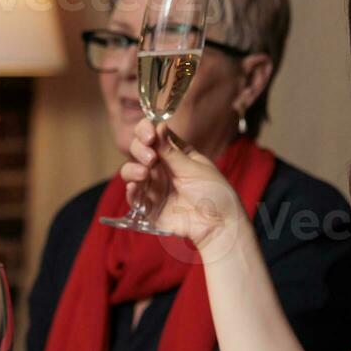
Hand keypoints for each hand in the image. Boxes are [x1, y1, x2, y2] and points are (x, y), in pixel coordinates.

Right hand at [120, 119, 245, 256]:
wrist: (218, 224)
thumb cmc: (214, 192)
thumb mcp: (194, 168)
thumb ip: (172, 152)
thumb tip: (158, 126)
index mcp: (175, 154)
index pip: (154, 136)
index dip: (146, 130)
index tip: (149, 134)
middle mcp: (161, 168)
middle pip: (139, 151)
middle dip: (139, 150)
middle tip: (150, 158)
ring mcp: (154, 186)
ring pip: (131, 171)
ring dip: (132, 169)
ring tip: (144, 173)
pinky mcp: (149, 207)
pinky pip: (134, 197)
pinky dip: (131, 191)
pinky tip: (135, 187)